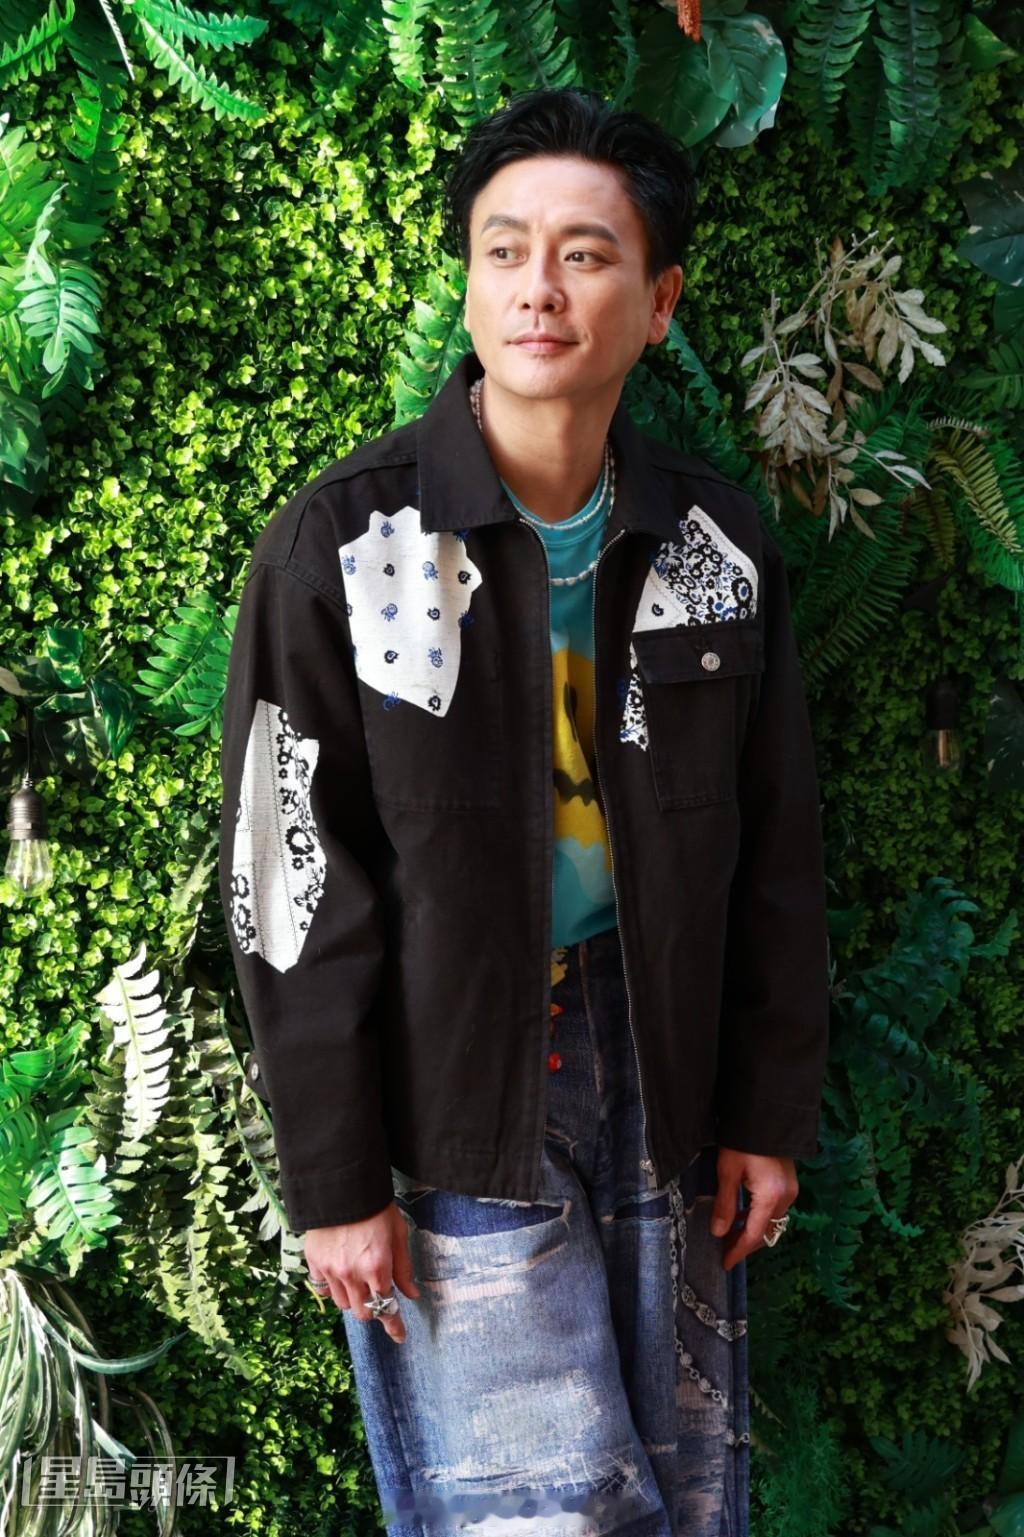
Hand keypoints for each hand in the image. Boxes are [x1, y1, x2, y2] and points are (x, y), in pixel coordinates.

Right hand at [305, 1201, 421, 1342]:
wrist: (343, 1185)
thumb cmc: (376, 1207)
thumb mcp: (398, 1233)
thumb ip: (403, 1267)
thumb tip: (412, 1294)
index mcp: (376, 1266)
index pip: (385, 1307)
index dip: (394, 1325)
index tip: (399, 1336)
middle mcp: (352, 1273)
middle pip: (362, 1313)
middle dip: (372, 1310)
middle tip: (377, 1296)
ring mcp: (330, 1269)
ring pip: (342, 1303)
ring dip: (353, 1299)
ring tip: (359, 1280)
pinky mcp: (314, 1261)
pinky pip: (323, 1288)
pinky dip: (332, 1286)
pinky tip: (339, 1273)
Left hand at [710, 1147, 797, 1270]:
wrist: (765, 1113)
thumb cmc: (742, 1140)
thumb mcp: (728, 1171)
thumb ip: (724, 1204)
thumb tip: (718, 1232)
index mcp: (771, 1197)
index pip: (754, 1235)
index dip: (738, 1251)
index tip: (724, 1263)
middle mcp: (786, 1197)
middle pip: (766, 1232)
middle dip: (745, 1244)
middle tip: (725, 1252)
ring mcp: (790, 1189)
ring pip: (772, 1222)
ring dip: (753, 1231)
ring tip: (730, 1235)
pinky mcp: (789, 1182)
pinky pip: (775, 1209)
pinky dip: (760, 1217)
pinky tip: (743, 1216)